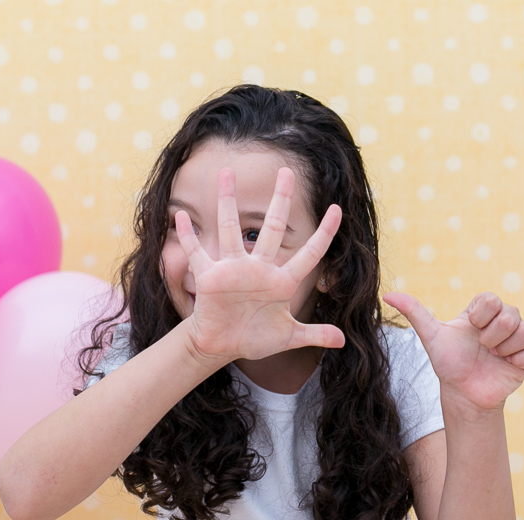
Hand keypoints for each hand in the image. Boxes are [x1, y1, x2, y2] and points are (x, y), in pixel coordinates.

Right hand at [174, 167, 344, 364]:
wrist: (222, 345)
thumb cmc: (254, 337)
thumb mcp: (288, 337)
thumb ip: (314, 334)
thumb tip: (342, 341)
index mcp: (281, 281)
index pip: (309, 253)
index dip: (324, 233)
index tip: (337, 209)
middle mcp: (258, 269)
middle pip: (270, 227)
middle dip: (279, 200)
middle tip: (286, 171)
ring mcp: (233, 270)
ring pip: (230, 229)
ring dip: (226, 201)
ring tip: (226, 172)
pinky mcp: (210, 277)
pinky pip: (197, 253)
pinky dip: (188, 236)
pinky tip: (180, 215)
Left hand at [383, 292, 523, 410]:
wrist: (463, 393)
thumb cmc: (449, 362)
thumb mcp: (432, 337)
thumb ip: (414, 312)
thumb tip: (387, 294)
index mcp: (485, 310)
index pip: (491, 299)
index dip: (480, 318)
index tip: (470, 330)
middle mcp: (506, 320)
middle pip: (510, 315)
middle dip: (491, 336)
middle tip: (482, 348)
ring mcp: (520, 339)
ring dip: (505, 348)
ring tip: (494, 357)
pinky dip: (519, 360)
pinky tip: (506, 366)